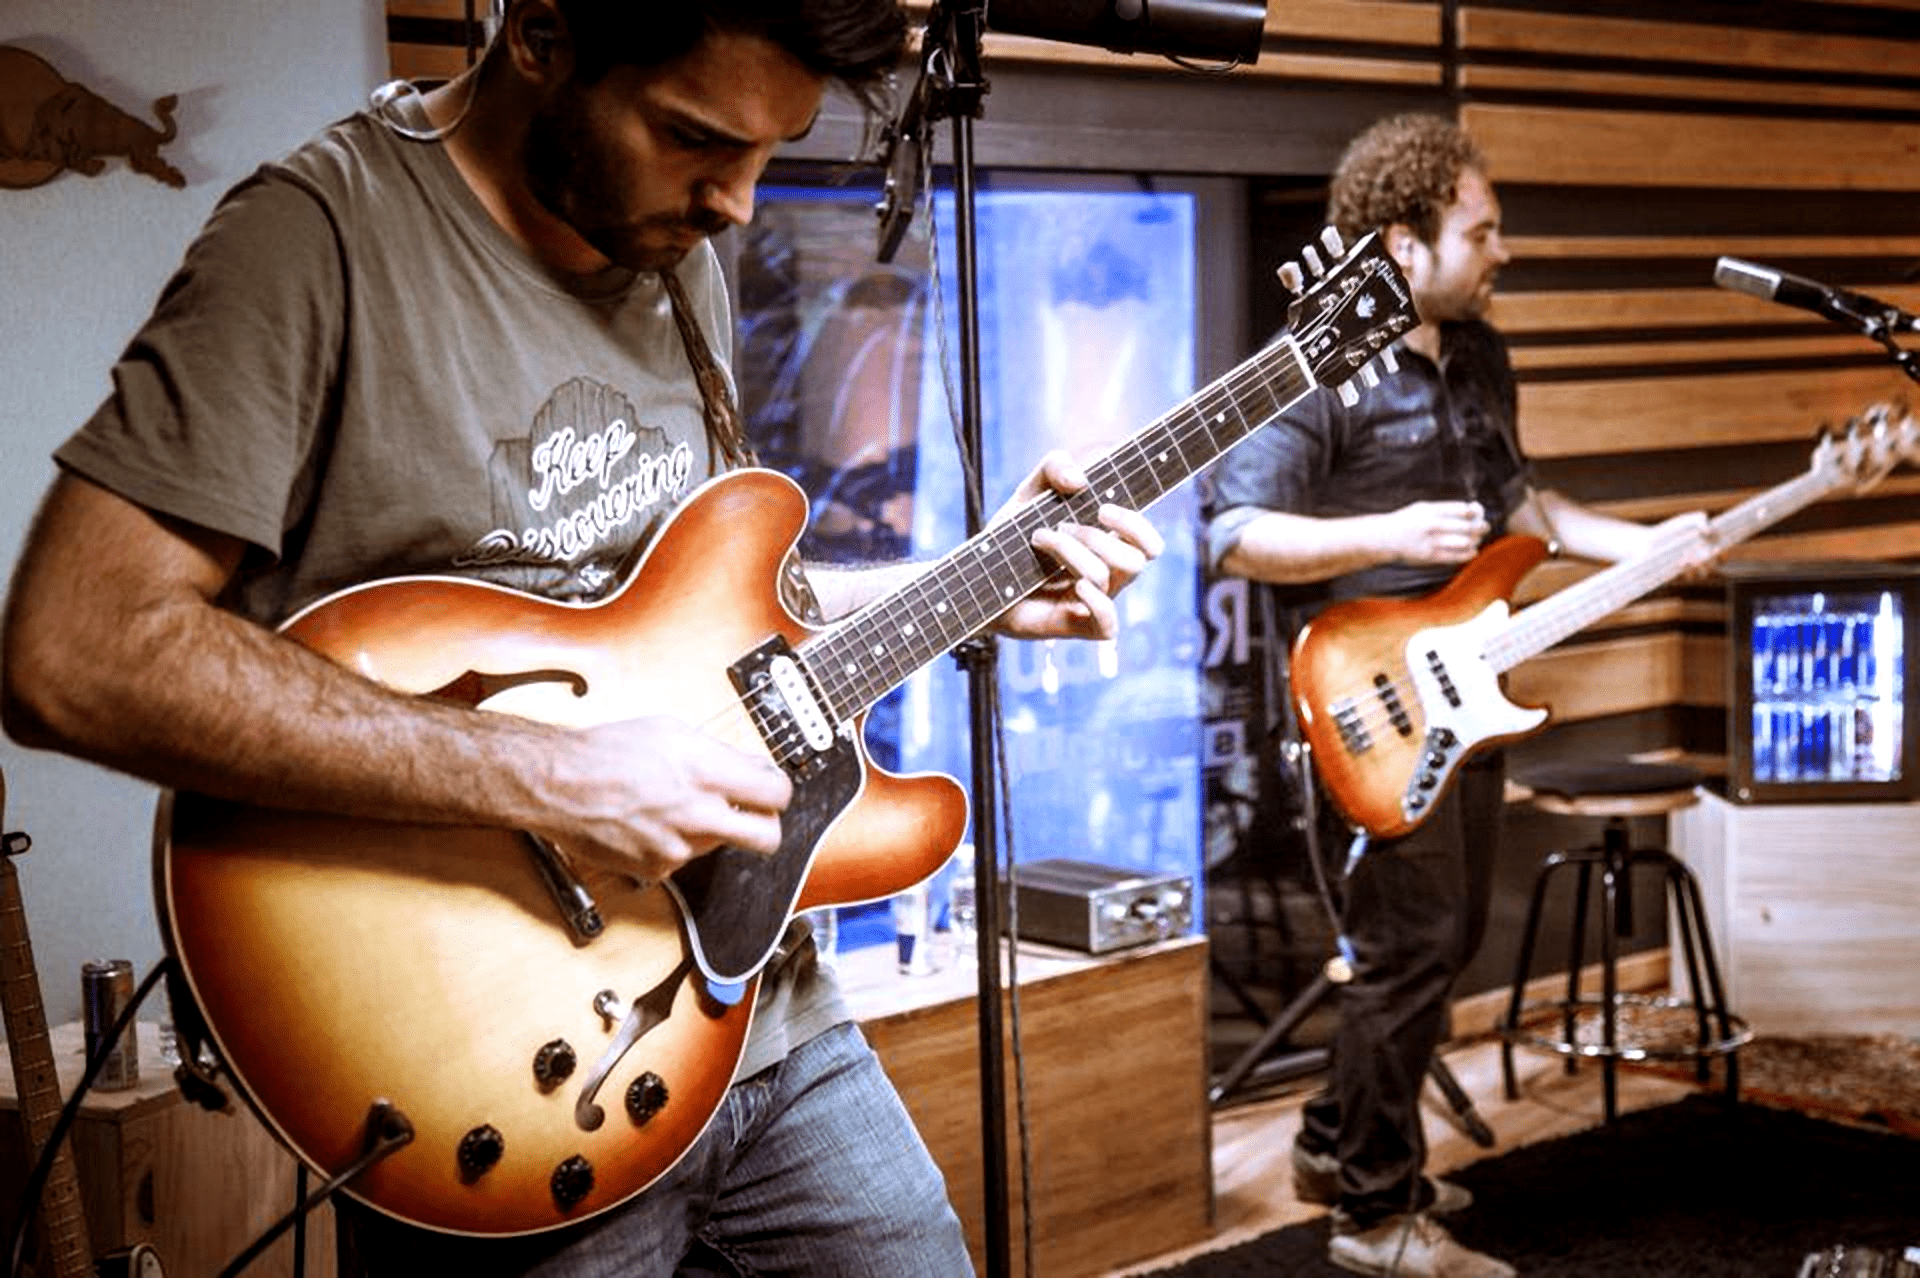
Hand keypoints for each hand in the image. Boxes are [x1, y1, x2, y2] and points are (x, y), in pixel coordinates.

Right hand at [532, 716, 792, 882]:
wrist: (557, 784)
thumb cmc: (607, 750)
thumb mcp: (671, 731)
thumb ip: (719, 752)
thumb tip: (753, 766)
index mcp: (707, 770)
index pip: (777, 794)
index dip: (778, 792)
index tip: (770, 790)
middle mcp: (699, 812)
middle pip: (768, 837)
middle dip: (767, 827)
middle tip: (753, 816)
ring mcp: (679, 846)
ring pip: (721, 846)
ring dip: (711, 830)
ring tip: (674, 806)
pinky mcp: (657, 869)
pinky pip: (683, 859)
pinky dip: (675, 844)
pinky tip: (650, 823)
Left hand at [991, 450, 1164, 639]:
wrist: (977, 577)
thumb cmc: (1011, 538)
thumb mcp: (1029, 493)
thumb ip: (1054, 468)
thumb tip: (1079, 479)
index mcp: (1107, 546)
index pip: (1149, 543)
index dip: (1136, 526)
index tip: (1103, 509)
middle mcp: (1106, 576)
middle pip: (1134, 560)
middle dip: (1095, 538)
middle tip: (1059, 527)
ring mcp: (1092, 603)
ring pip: (1105, 578)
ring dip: (1071, 552)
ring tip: (1039, 540)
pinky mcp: (1075, 627)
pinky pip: (1108, 625)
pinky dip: (1097, 603)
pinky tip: (1075, 585)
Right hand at [1382, 500, 1488, 564]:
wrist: (1384, 538)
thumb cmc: (1407, 520)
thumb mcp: (1422, 508)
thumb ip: (1444, 509)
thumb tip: (1471, 511)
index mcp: (1430, 510)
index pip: (1461, 509)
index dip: (1473, 511)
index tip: (1476, 512)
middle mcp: (1431, 525)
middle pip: (1466, 526)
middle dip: (1480, 526)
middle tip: (1485, 526)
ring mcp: (1431, 542)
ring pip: (1464, 542)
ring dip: (1475, 541)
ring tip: (1478, 539)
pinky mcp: (1429, 557)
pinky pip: (1455, 556)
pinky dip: (1468, 554)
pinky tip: (1473, 551)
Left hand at [1651, 510, 1715, 578]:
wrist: (1646, 542)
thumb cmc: (1669, 531)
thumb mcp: (1685, 522)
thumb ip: (1700, 521)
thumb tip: (1712, 531)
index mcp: (1705, 550)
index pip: (1720, 556)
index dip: (1723, 554)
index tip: (1720, 548)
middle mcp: (1699, 562)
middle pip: (1712, 566)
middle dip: (1712, 561)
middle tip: (1708, 554)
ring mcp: (1688, 571)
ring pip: (1701, 574)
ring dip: (1700, 568)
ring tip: (1692, 559)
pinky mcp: (1676, 577)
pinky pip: (1685, 578)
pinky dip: (1686, 571)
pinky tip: (1681, 563)